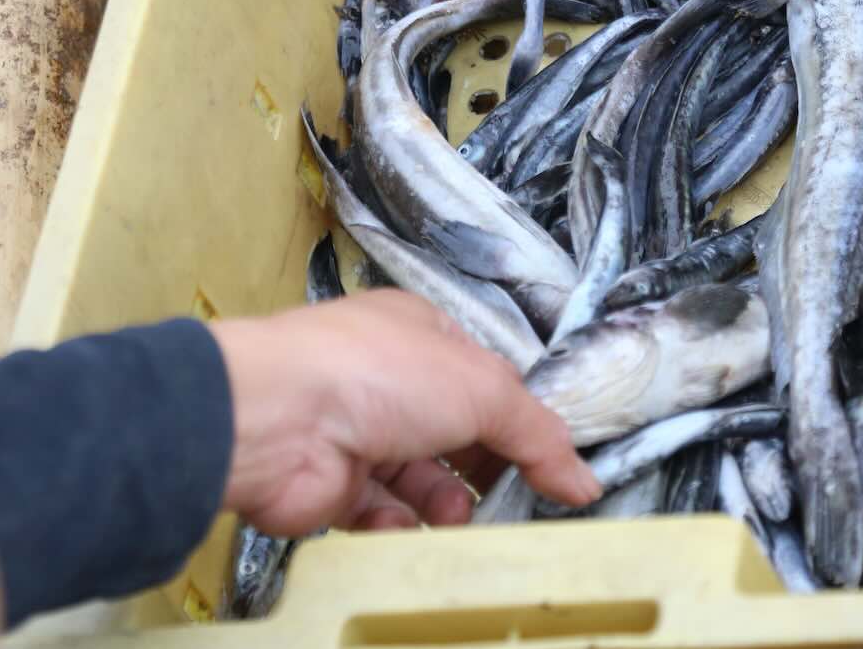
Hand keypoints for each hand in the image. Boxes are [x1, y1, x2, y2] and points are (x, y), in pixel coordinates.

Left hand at [211, 289, 599, 535]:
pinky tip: (411, 528)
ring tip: (458, 518)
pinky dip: (400, 527)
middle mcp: (387, 379)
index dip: (517, 418)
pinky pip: (380, 514)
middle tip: (513, 497)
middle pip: (455, 432)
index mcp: (422, 334)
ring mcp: (357, 432)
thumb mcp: (483, 388)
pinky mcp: (331, 486)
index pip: (484, 379)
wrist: (278, 420)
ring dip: (446, 504)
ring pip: (420, 478)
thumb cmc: (375, 374)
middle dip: (483, 467)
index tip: (548, 460)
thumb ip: (538, 435)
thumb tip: (583, 479)